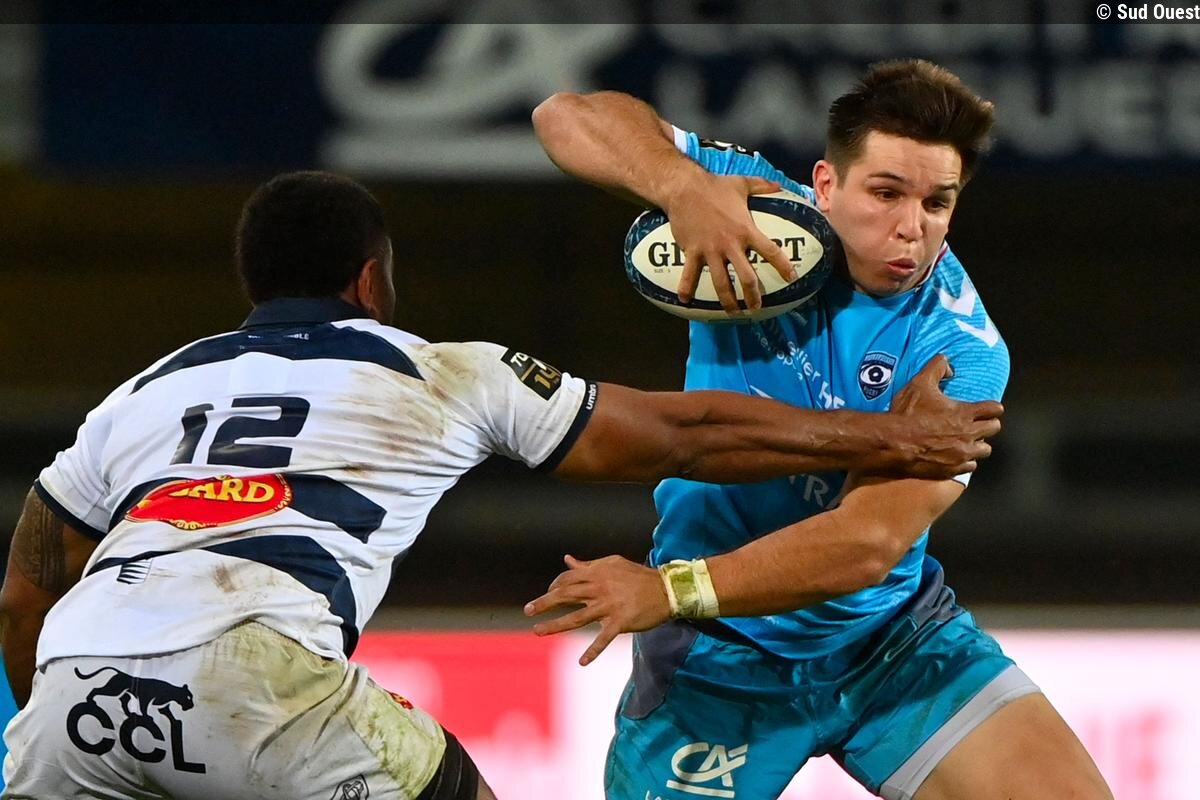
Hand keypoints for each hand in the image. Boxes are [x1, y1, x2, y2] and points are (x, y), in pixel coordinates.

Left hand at [524, 554, 670, 665]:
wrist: (666, 589)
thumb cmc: (638, 576)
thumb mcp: (613, 565)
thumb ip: (589, 565)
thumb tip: (567, 560)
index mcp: (597, 573)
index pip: (568, 578)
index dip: (554, 586)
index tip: (547, 594)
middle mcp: (600, 588)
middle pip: (566, 596)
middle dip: (544, 603)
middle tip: (527, 611)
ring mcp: (609, 606)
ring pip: (577, 617)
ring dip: (555, 625)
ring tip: (538, 631)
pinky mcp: (621, 622)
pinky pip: (603, 638)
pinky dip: (593, 650)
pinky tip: (582, 661)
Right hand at [664, 172, 796, 314]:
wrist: (684, 188)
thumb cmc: (714, 186)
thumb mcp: (741, 184)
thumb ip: (762, 185)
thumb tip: (779, 185)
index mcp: (746, 230)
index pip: (770, 250)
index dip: (782, 265)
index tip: (791, 277)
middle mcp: (730, 244)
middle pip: (746, 277)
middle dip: (752, 296)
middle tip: (756, 308)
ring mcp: (710, 250)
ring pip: (721, 283)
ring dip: (727, 301)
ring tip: (732, 313)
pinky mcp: (692, 252)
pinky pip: (689, 274)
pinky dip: (686, 288)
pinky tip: (685, 300)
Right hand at [887, 355, 1003, 478]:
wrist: (894, 443)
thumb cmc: (907, 414)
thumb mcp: (919, 383)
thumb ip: (937, 367)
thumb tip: (949, 364)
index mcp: (965, 413)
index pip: (995, 409)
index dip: (992, 407)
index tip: (986, 408)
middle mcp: (969, 434)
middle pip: (994, 429)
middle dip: (987, 424)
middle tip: (976, 423)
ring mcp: (962, 454)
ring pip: (984, 450)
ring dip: (978, 444)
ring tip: (968, 441)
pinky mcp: (953, 469)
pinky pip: (970, 467)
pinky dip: (966, 461)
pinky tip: (957, 456)